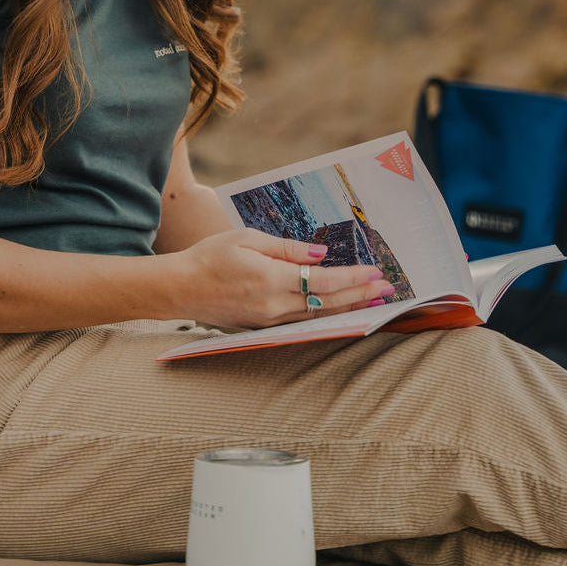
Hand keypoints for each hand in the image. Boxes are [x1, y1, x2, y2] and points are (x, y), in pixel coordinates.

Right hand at [173, 229, 397, 329]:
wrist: (179, 288)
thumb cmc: (210, 256)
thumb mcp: (247, 239)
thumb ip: (287, 248)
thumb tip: (322, 253)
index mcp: (270, 280)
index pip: (323, 280)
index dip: (352, 277)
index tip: (375, 272)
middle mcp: (274, 306)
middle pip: (327, 303)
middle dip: (360, 295)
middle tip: (387, 289)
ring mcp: (269, 321)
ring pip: (318, 315)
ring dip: (348, 308)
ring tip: (373, 301)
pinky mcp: (264, 327)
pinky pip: (303, 321)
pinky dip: (326, 314)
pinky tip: (340, 309)